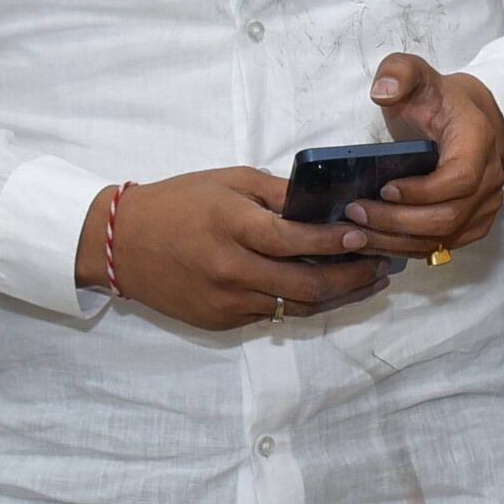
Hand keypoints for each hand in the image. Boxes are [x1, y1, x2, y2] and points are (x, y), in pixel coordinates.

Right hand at [78, 169, 386, 330]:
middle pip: (305, 286)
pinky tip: (327, 291)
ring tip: (368, 282)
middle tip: (381, 266)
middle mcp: (230, 269)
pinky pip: (272, 314)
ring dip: (338, 297)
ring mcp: (226, 301)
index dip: (333, 242)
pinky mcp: (221, 321)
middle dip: (352, 278)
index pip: (293, 240)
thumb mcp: (229, 181)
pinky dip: (303, 304)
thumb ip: (278, 193)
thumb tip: (327, 202)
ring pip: (296, 307)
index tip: (364, 236)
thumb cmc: (179, 203)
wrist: (121, 243)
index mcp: (231, 226)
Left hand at [352, 58, 503, 257]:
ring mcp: (486, 205)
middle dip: (397, 221)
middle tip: (356, 212)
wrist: (463, 116)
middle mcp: (491, 178)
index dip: (422, 192)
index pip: (459, 179)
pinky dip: (407, 248)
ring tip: (357, 231)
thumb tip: (383, 91)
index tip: (384, 188)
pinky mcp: (474, 223)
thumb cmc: (435, 99)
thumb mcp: (414, 73)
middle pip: (448, 217)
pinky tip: (375, 241)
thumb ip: (398, 72)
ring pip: (443, 239)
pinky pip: (442, 246)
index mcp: (479, 141)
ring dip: (396, 241)